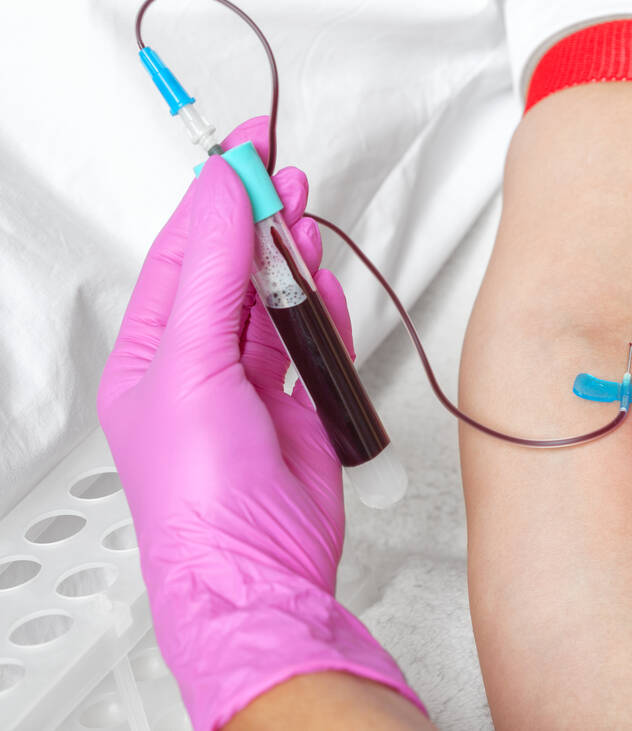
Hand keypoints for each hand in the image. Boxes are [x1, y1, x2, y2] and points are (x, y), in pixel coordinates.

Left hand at [98, 117, 422, 729]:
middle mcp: (198, 363)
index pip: (183, 252)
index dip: (213, 197)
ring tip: (302, 222)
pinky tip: (323, 288)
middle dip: (254, 220)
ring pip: (272, 301)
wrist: (261, 564)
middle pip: (230, 269)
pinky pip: (310, 341)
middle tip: (279, 177)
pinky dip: (321, 311)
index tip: (243, 152)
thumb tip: (223, 200)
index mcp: (152, 352)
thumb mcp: (189, 367)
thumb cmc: (202, 492)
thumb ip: (213, 277)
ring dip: (289, 261)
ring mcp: (249, 383)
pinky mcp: (297, 403)